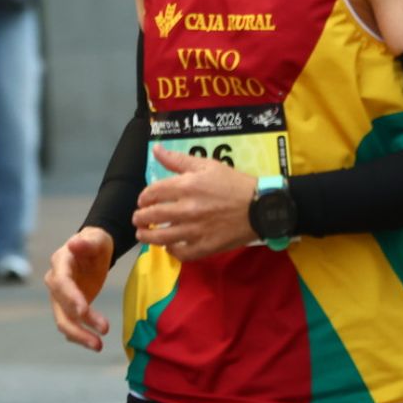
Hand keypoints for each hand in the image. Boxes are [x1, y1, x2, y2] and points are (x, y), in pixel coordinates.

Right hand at [45, 227, 113, 351]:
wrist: (93, 249)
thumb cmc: (95, 242)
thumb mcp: (95, 239)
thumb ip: (86, 242)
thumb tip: (75, 242)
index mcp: (60, 263)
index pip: (61, 283)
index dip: (71, 298)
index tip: (84, 311)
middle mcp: (55, 282)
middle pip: (61, 308)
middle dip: (78, 325)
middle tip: (99, 337)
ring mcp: (60, 297)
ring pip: (65, 321)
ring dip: (80, 335)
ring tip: (99, 345)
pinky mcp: (68, 306)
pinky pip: (71, 324)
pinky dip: (81, 335)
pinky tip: (94, 343)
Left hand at [131, 146, 258, 261]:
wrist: (261, 207)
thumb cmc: (235, 184)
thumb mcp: (209, 165)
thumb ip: (179, 159)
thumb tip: (156, 149)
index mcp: (187, 186)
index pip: (151, 193)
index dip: (143, 198)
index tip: (144, 201)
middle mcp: (186, 209)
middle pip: (150, 216)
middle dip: (140, 217)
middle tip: (141, 218)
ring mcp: (194, 230)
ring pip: (159, 238)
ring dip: (147, 236)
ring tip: (145, 234)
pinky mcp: (203, 247)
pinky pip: (179, 252)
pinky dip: (171, 250)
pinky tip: (170, 246)